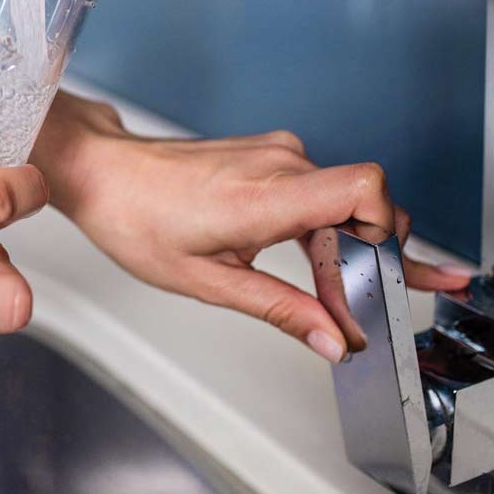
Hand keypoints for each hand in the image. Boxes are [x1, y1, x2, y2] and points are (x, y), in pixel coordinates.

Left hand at [34, 94, 473, 362]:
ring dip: (350, 248)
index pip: (365, 188)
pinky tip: (321, 266)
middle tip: (386, 306)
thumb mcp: (208, 281)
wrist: (103, 171)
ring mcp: (277, 154)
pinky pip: (318, 191)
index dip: (390, 230)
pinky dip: (327, 229)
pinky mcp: (270, 155)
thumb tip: (333, 340)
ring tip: (350, 297)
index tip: (389, 277)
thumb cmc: (138, 220)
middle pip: (365, 204)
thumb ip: (279, 308)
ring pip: (344, 200)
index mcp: (266, 195)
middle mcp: (281, 163)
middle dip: (377, 259)